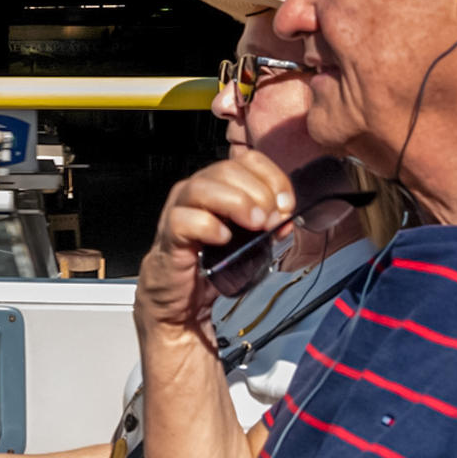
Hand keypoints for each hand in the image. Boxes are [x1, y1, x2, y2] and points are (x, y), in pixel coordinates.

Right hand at [135, 152, 294, 343]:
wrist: (181, 296)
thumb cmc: (213, 262)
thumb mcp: (249, 240)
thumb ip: (268, 226)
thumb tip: (287, 219)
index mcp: (220, 184)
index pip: (249, 161)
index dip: (273, 178)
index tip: (287, 206)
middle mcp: (198, 189)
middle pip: (227, 169)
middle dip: (258, 193)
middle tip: (271, 220)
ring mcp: (179, 209)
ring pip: (202, 187)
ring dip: (236, 202)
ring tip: (254, 225)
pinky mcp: (169, 234)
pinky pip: (184, 220)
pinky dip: (208, 226)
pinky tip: (224, 239)